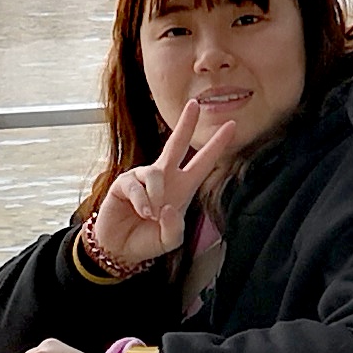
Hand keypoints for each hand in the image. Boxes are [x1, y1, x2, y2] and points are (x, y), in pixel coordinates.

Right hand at [86, 96, 238, 266]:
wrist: (121, 249)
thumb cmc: (147, 240)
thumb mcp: (169, 240)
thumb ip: (174, 227)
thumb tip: (168, 206)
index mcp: (182, 188)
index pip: (203, 163)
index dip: (216, 145)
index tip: (232, 126)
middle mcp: (164, 178)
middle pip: (177, 144)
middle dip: (186, 124)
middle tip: (195, 104)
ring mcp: (143, 178)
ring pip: (156, 173)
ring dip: (156, 196)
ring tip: (152, 215)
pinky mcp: (124, 183)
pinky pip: (136, 186)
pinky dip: (141, 201)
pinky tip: (142, 212)